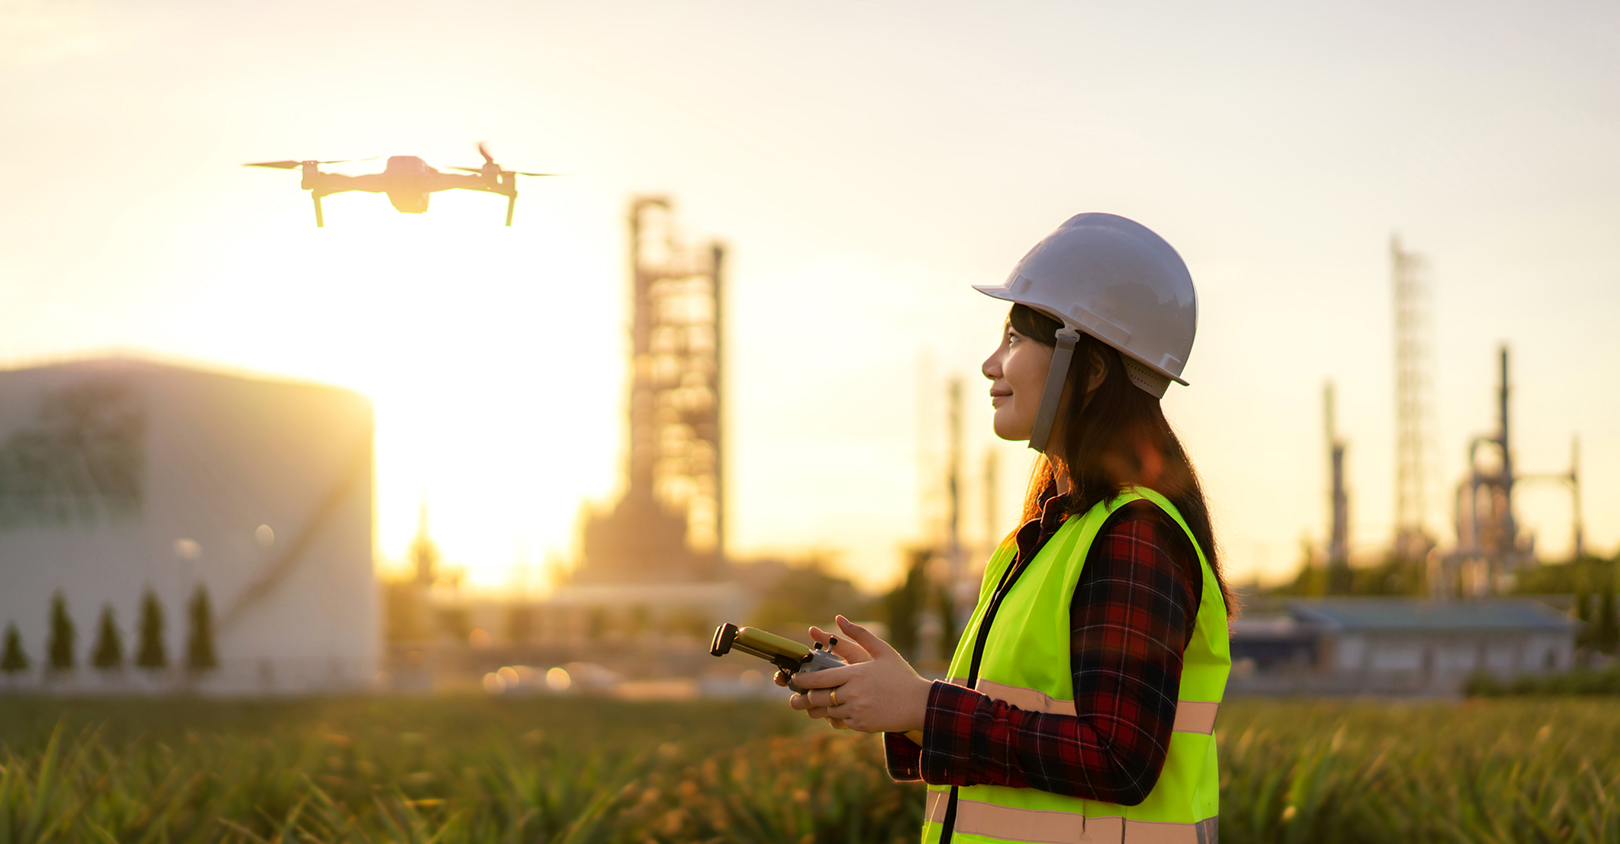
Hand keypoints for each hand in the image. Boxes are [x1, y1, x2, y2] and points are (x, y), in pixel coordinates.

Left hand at [787, 616, 931, 733]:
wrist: (920, 704)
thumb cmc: (901, 675)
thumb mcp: (883, 651)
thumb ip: (859, 634)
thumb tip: (839, 618)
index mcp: (855, 674)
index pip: (819, 679)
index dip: (803, 680)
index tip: (795, 679)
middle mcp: (853, 694)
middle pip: (818, 698)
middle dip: (804, 698)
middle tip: (796, 696)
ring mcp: (856, 712)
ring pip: (827, 712)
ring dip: (819, 709)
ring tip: (812, 705)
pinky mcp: (861, 726)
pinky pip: (841, 722)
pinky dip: (837, 717)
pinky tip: (837, 711)